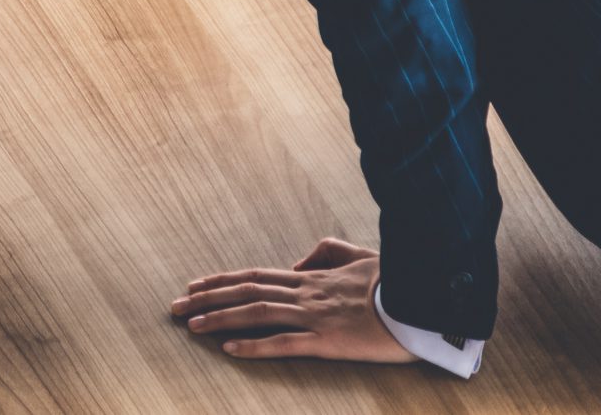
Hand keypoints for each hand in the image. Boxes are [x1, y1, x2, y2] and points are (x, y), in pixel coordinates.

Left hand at [171, 237, 414, 364]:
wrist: (426, 298)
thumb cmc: (398, 281)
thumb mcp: (360, 255)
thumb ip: (328, 251)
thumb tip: (298, 262)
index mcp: (313, 277)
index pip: (255, 275)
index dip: (221, 280)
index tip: (194, 285)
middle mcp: (307, 293)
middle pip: (246, 292)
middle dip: (206, 299)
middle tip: (174, 307)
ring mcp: (316, 317)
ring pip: (257, 314)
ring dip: (219, 319)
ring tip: (189, 325)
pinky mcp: (331, 342)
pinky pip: (285, 343)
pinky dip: (254, 346)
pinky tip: (229, 349)